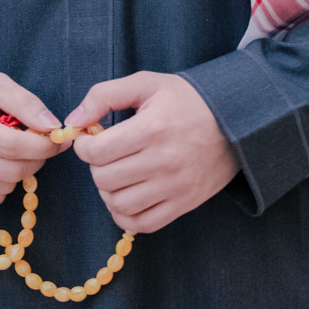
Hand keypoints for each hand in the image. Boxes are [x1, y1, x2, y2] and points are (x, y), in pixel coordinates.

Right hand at [0, 68, 62, 205]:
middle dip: (36, 158)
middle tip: (37, 141)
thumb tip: (53, 127)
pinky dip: (2, 181)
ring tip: (6, 146)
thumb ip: (25, 103)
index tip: (58, 138)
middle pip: (13, 171)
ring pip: (6, 187)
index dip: (43, 145)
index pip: (13, 147)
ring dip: (18, 170)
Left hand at [68, 71, 237, 233]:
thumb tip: (72, 121)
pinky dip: (125, 215)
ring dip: (107, 191)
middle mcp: (164, 161)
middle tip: (104, 154)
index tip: (91, 138)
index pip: (97, 152)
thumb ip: (103, 96)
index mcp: (152, 128)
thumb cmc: (186, 99)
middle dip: (95, 166)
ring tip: (115, 174)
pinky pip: (143, 224)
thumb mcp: (145, 83)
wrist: (236, 121)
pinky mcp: (184, 204)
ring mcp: (176, 187)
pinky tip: (126, 195)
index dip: (84, 146)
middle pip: (104, 179)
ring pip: (119, 205)